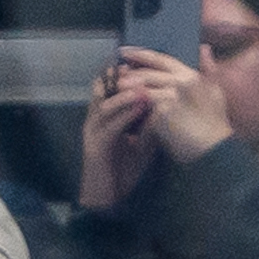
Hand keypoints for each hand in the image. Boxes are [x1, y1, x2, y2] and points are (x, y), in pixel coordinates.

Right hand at [77, 63, 160, 210]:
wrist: (109, 199)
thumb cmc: (124, 171)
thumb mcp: (143, 142)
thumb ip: (150, 123)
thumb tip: (165, 105)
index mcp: (104, 118)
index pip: (110, 87)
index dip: (124, 72)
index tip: (144, 59)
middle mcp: (94, 121)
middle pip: (101, 88)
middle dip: (120, 76)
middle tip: (141, 64)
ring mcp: (92, 133)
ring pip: (104, 105)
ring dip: (125, 93)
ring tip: (144, 84)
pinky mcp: (95, 148)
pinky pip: (109, 126)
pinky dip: (125, 114)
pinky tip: (141, 106)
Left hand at [108, 43, 231, 165]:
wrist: (214, 147)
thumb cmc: (215, 123)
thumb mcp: (215, 90)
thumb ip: (208, 69)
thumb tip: (204, 48)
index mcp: (190, 74)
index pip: (160, 59)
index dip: (140, 54)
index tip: (123, 51)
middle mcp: (180, 81)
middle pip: (146, 73)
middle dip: (127, 73)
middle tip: (110, 73)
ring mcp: (171, 96)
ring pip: (140, 89)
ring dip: (124, 89)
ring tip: (110, 91)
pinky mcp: (162, 113)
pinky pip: (140, 108)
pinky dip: (129, 108)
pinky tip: (118, 110)